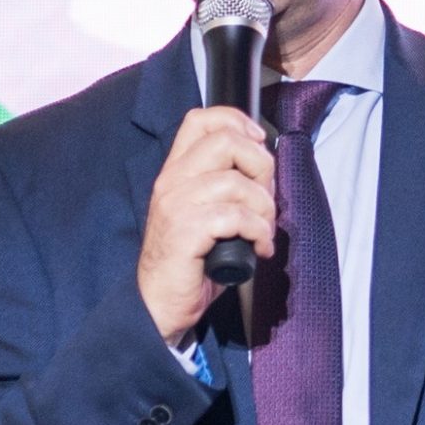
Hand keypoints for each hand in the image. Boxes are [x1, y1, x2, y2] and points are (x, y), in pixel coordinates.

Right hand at [138, 107, 275, 344]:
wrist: (158, 304)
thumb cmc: (189, 263)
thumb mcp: (205, 213)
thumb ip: (225, 186)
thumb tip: (265, 171)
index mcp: (176, 171)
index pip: (201, 119)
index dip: (237, 121)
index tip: (259, 143)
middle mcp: (172, 181)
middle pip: (227, 142)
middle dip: (262, 167)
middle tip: (266, 199)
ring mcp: (176, 204)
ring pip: (237, 182)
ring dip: (264, 209)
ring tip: (263, 231)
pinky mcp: (185, 231)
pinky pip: (236, 217)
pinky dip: (259, 232)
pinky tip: (259, 248)